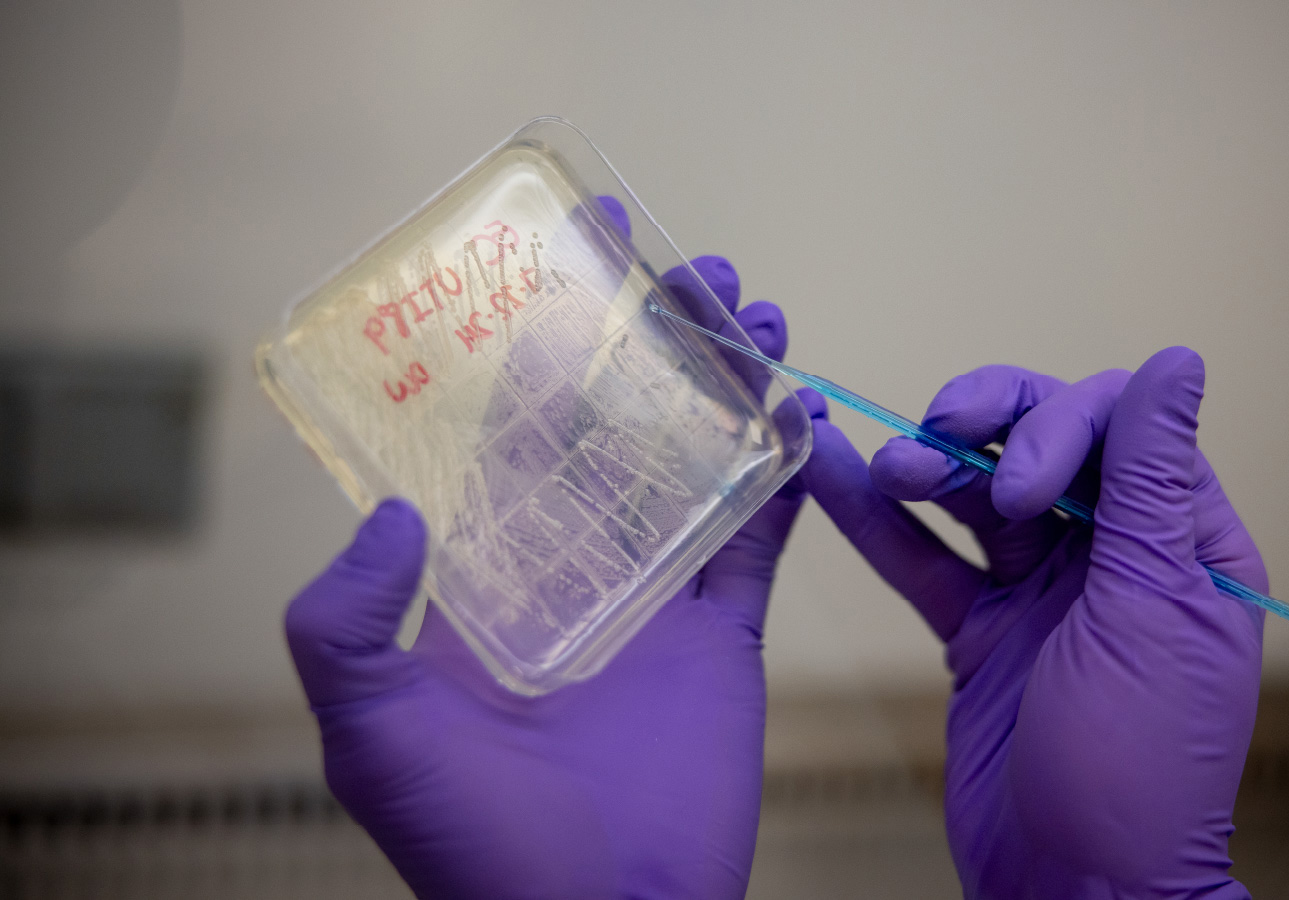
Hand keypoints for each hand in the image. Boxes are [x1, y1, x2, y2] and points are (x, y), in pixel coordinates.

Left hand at [286, 202, 805, 898]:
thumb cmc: (474, 847)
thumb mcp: (372, 735)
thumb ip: (345, 625)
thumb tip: (391, 513)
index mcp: (489, 577)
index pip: (514, 434)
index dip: (544, 348)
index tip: (575, 266)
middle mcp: (574, 571)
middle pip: (620, 428)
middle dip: (658, 343)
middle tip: (698, 270)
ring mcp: (658, 601)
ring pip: (698, 463)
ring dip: (729, 387)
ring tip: (759, 314)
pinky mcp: (726, 637)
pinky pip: (761, 539)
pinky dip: (786, 477)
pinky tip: (802, 414)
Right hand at [801, 348, 1264, 897]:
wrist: (1075, 890)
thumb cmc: (1138, 766)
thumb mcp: (1153, 610)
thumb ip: (1151, 483)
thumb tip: (1175, 360)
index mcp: (1183, 543)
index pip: (1120, 427)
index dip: (1061, 429)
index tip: (1023, 489)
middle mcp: (1114, 555)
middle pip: (1043, 443)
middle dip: (985, 427)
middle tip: (934, 438)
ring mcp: (1041, 593)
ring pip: (975, 493)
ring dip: (923, 466)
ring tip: (876, 462)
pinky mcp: (980, 632)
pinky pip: (926, 559)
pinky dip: (879, 522)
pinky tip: (832, 472)